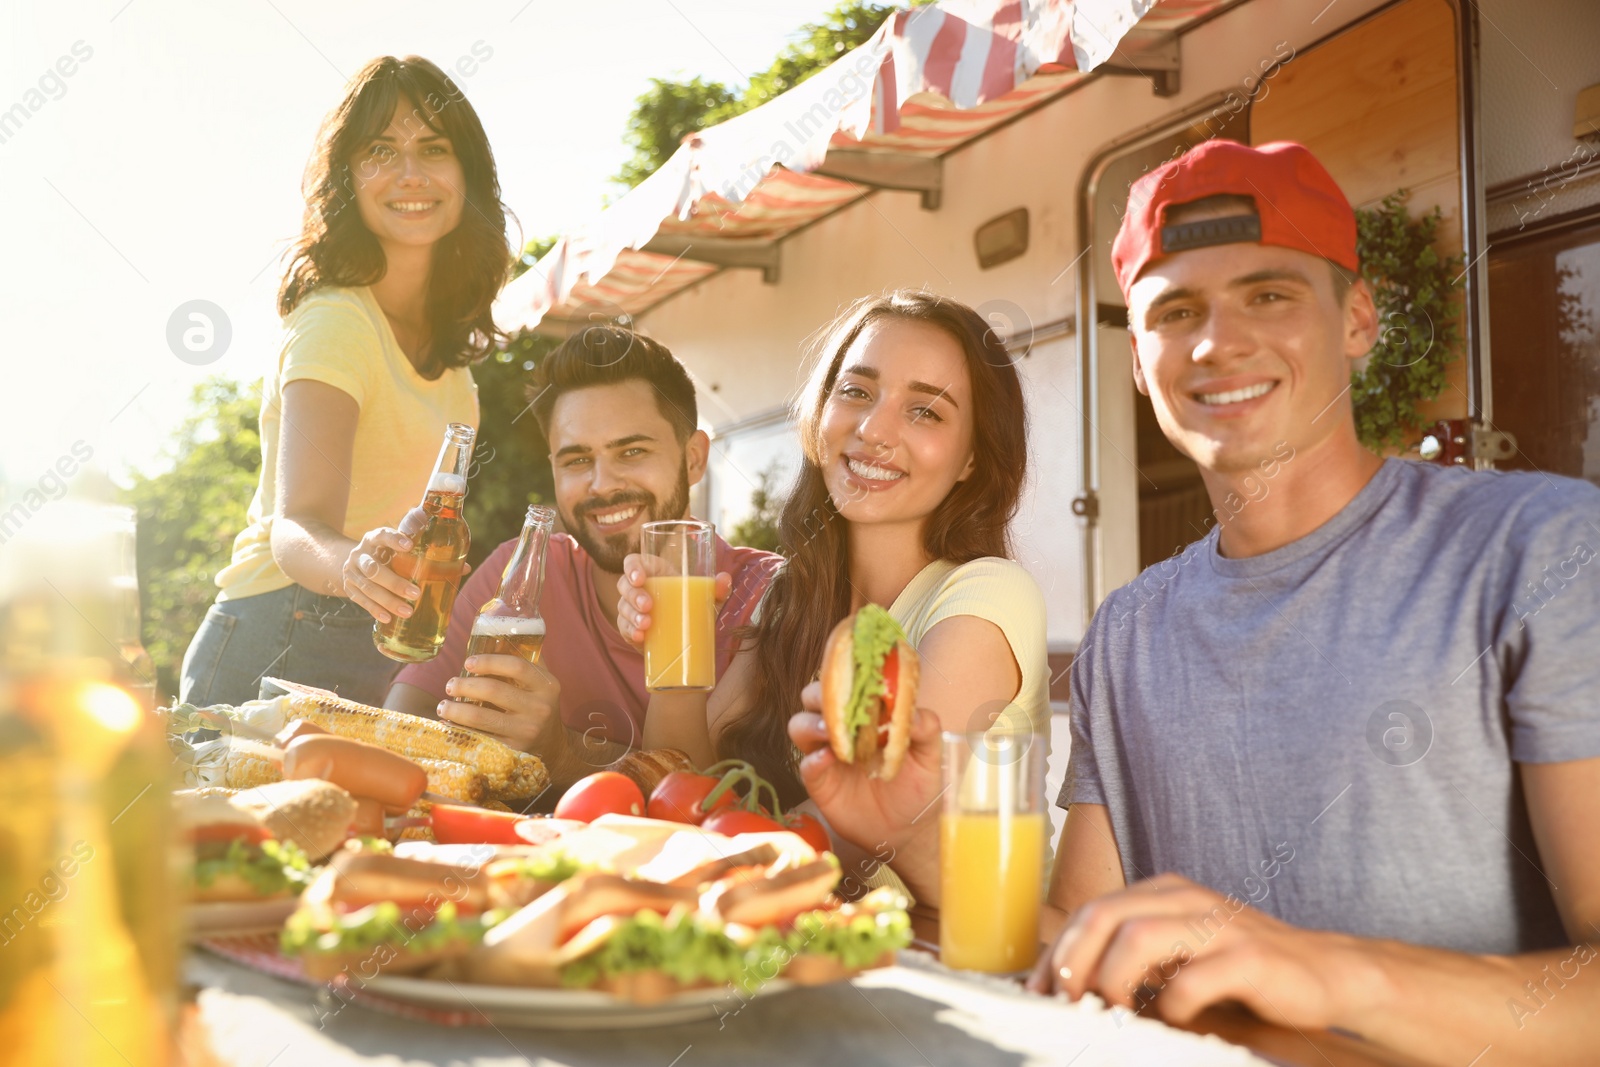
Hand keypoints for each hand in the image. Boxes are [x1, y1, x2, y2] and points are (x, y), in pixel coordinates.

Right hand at [341, 507, 469, 622]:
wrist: (350, 562)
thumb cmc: (386, 555)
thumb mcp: (399, 550)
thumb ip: (426, 556)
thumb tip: (464, 567)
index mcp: (375, 539)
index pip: (383, 535)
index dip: (394, 540)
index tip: (409, 545)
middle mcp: (360, 554)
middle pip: (374, 568)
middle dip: (395, 582)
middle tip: (415, 593)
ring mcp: (351, 572)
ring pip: (368, 588)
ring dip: (388, 601)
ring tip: (408, 611)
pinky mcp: (349, 588)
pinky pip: (361, 601)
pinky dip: (375, 610)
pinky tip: (388, 618)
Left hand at [438, 654, 564, 757]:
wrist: (553, 744)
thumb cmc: (539, 704)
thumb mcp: (542, 683)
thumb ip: (526, 660)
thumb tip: (496, 630)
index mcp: (547, 685)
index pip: (516, 666)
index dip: (488, 661)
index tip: (468, 662)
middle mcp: (539, 708)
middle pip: (493, 690)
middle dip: (464, 686)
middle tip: (450, 684)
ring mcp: (525, 731)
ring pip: (481, 717)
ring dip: (455, 710)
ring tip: (443, 705)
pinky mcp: (512, 750)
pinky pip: (479, 737)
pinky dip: (459, 729)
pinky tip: (449, 723)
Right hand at [615, 552, 733, 647]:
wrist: (687, 633)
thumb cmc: (692, 604)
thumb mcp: (705, 597)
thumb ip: (716, 588)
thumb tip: (724, 580)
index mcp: (653, 572)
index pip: (633, 563)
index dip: (632, 568)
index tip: (639, 579)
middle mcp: (638, 588)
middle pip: (625, 585)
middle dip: (634, 596)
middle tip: (649, 606)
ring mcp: (631, 609)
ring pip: (623, 607)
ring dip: (632, 615)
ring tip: (646, 624)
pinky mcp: (630, 628)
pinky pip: (623, 627)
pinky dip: (630, 631)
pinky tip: (640, 637)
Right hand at [788, 681, 943, 896]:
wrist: (908, 830)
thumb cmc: (918, 785)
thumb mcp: (930, 756)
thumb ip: (926, 729)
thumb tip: (913, 714)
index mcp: (866, 713)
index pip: (847, 682)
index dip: (846, 672)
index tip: (856, 672)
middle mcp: (841, 728)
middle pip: (814, 697)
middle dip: (820, 694)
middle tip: (836, 703)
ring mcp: (827, 754)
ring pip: (800, 726)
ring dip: (810, 723)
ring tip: (830, 731)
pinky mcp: (820, 782)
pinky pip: (806, 765)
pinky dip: (813, 759)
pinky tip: (829, 759)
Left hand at [1025, 873, 1363, 1030]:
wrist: (1325, 971)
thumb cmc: (1241, 965)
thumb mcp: (1180, 949)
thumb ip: (1133, 955)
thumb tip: (1071, 984)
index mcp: (1162, 892)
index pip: (1092, 911)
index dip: (1059, 951)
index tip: (1040, 990)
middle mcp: (1185, 899)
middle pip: (1105, 915)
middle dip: (1073, 961)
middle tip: (1065, 1001)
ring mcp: (1217, 924)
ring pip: (1139, 936)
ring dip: (1112, 979)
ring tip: (1111, 1010)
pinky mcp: (1248, 957)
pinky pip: (1194, 977)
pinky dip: (1171, 1001)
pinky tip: (1172, 1015)